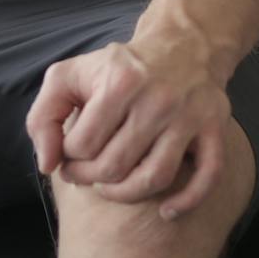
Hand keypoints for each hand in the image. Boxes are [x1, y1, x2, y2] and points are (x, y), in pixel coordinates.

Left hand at [26, 29, 231, 220]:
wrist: (181, 46)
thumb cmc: (118, 68)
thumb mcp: (69, 76)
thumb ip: (44, 116)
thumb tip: (47, 164)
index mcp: (120, 82)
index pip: (82, 145)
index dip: (70, 157)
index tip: (71, 155)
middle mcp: (157, 98)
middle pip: (115, 166)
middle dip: (92, 179)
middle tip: (87, 175)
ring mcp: (189, 115)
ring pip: (154, 178)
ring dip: (126, 195)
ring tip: (112, 188)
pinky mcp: (215, 129)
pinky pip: (207, 177)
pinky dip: (185, 202)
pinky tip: (165, 211)